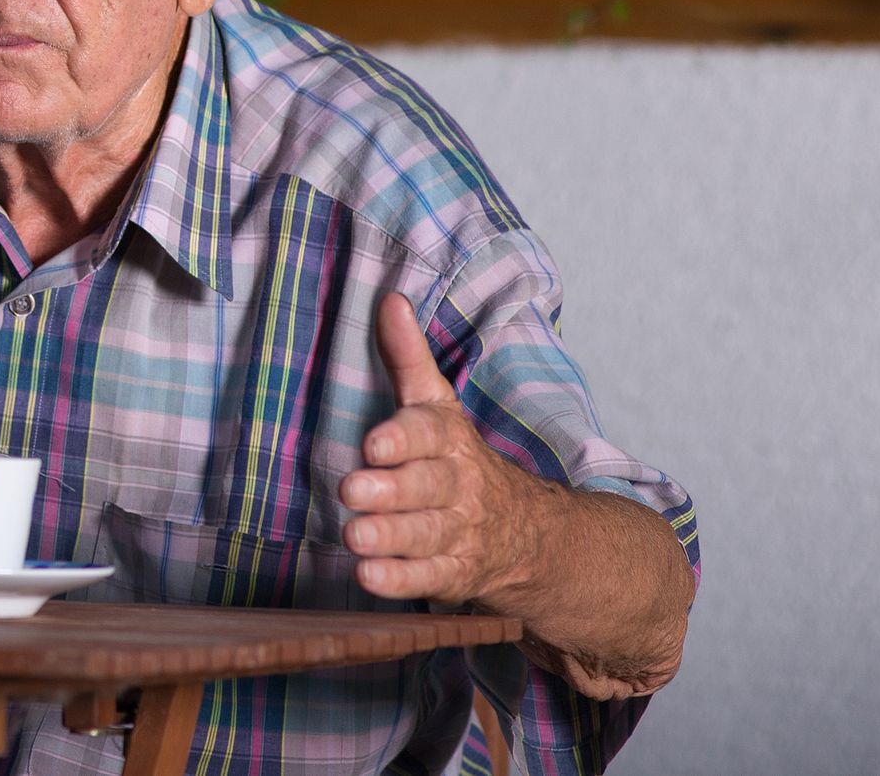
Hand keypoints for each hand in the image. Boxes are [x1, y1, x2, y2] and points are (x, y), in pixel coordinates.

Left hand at [338, 293, 549, 608]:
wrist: (527, 532)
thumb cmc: (456, 457)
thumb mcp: (437, 405)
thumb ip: (409, 358)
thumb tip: (389, 299)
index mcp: (450, 440)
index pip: (429, 434)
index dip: (401, 438)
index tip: (373, 443)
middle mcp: (458, 487)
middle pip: (426, 486)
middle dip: (390, 489)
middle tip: (352, 489)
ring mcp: (458, 533)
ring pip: (425, 534)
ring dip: (389, 536)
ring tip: (354, 534)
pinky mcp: (453, 574)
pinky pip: (427, 579)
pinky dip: (398, 580)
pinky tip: (368, 576)